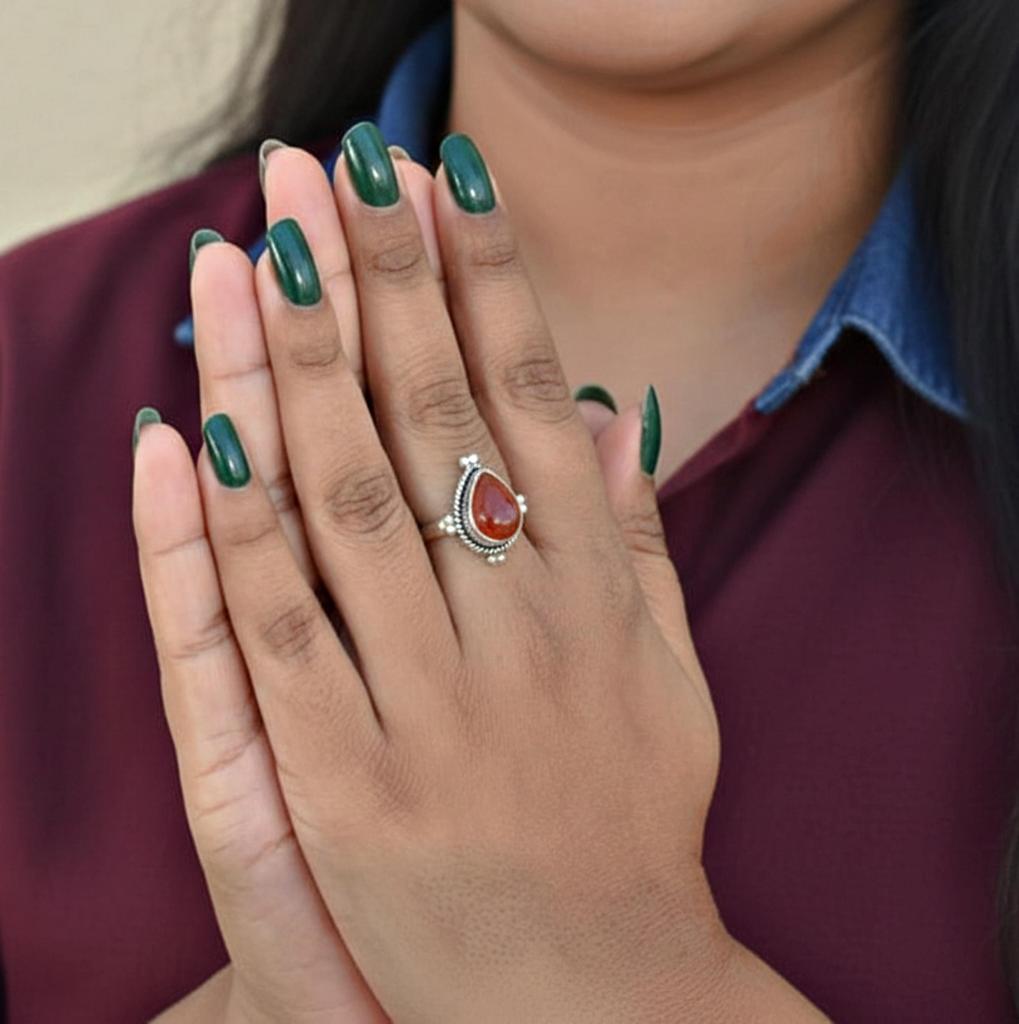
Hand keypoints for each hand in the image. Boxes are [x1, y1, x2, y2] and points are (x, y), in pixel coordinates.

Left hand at [135, 128, 820, 1021]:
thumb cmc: (633, 821)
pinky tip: (197, 431)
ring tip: (253, 254)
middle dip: (377, 278)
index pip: (532, 397)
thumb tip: (617, 408)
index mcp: (592, 597)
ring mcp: (425, 707)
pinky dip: (231, 531)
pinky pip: (275, 634)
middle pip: (431, 420)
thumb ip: (637, 541)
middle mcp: (515, 633)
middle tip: (331, 165)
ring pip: (342, 503)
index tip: (442, 175)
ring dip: (292, 369)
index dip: (488, 278)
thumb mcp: (669, 678)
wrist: (594, 996)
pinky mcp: (342, 786)